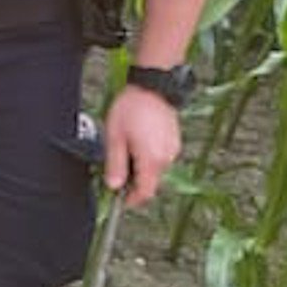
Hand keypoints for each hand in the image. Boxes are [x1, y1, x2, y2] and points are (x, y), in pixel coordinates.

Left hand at [103, 85, 182, 207]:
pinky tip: (136, 141)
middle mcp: (167, 158)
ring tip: (124, 149)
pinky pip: (160, 157)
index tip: (118, 200)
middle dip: (133, 182)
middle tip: (115, 170)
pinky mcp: (174, 141)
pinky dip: (147, 157)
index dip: (131, 200)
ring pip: (155, 170)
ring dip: (140, 168)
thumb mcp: (115, 137)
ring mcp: (173, 149)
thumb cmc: (132, 108)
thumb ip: (115, 164)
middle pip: (150, 182)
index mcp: (152, 160)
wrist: (153, 86)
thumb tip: (113, 186)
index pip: (145, 193)